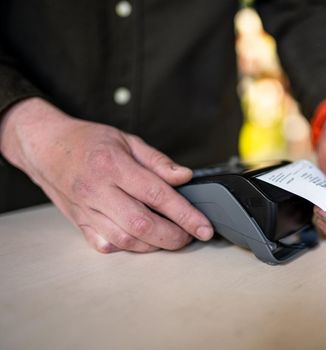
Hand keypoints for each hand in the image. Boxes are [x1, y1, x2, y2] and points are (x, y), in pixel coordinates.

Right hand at [0, 98, 212, 252]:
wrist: (45, 147)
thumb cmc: (88, 141)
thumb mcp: (127, 140)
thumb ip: (158, 161)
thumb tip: (185, 177)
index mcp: (113, 166)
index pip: (157, 195)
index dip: (185, 214)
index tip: (204, 227)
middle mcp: (98, 191)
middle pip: (142, 224)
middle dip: (173, 236)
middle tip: (190, 235)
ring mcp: (86, 210)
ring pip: (125, 241)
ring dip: (154, 245)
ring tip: (169, 236)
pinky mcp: (79, 223)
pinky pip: (105, 245)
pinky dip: (128, 247)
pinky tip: (140, 239)